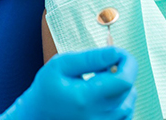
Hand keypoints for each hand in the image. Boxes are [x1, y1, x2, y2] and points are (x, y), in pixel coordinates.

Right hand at [0, 47, 137, 119]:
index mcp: (87, 98)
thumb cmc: (46, 89)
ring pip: (129, 103)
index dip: (128, 62)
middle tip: (105, 62)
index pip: (124, 80)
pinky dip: (121, 101)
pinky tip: (104, 93)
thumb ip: (89, 58)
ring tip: (101, 78)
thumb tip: (115, 52)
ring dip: (122, 86)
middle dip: (123, 70)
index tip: (118, 52)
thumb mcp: (61, 65)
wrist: (36, 116)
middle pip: (129, 90)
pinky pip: (125, 115)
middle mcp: (99, 117)